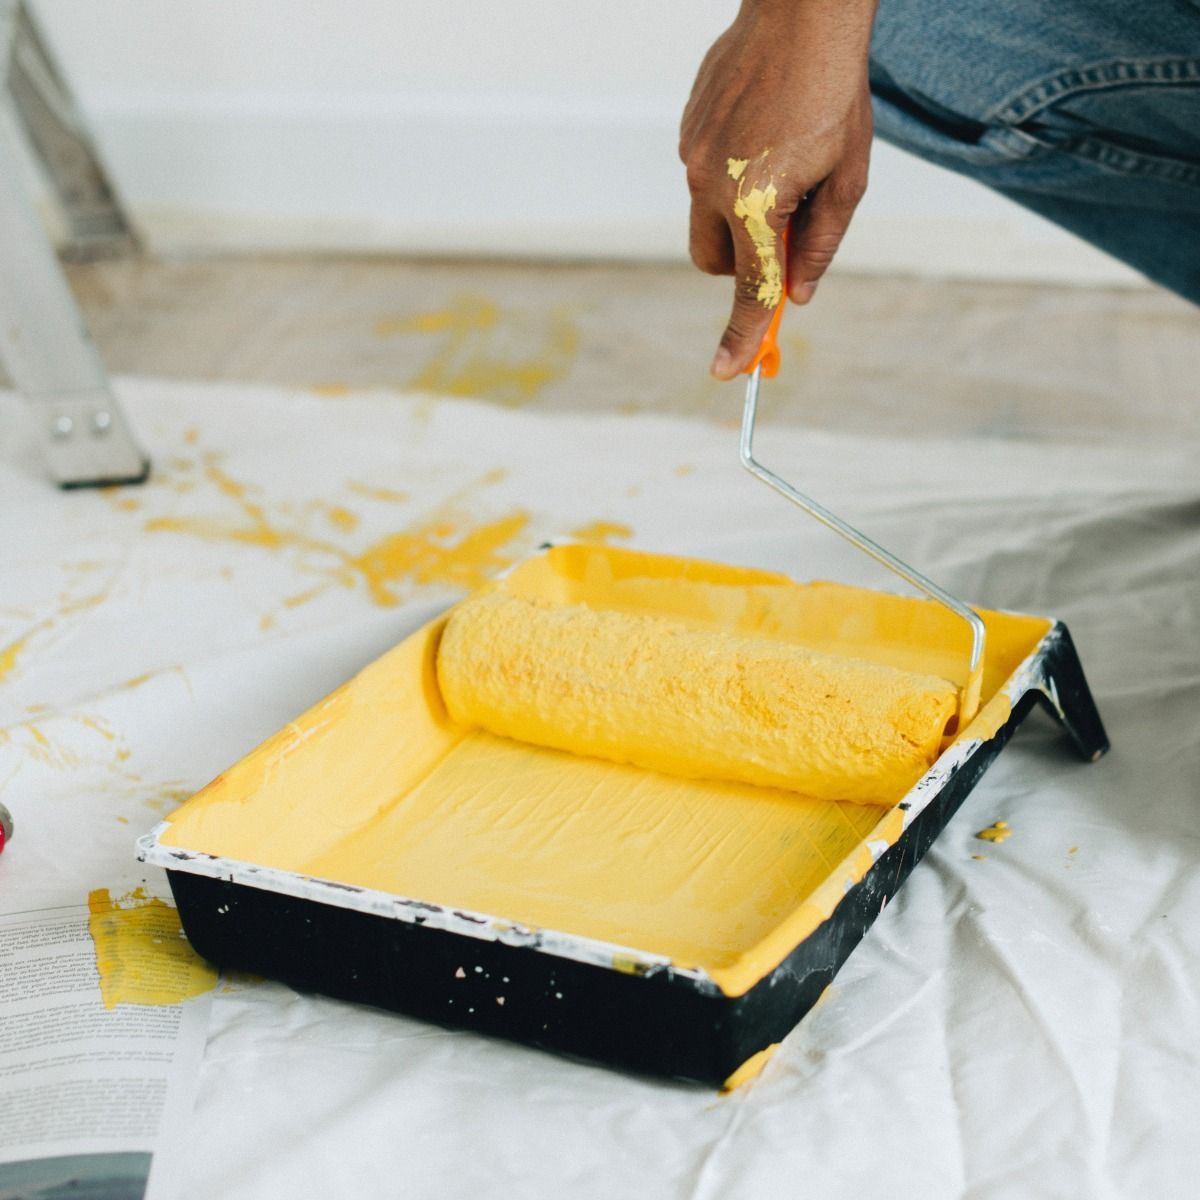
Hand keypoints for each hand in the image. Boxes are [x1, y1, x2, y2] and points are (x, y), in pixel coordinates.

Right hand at [680, 0, 876, 378]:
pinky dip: (728, 178)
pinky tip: (763, 135)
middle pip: (715, 264)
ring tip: (780, 162)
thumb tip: (801, 292)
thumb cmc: (835, 92)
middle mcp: (712, 186)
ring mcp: (692, 157)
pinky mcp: (687, 132)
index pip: (750, 290)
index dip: (742, 337)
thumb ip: (821, 243)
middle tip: (781, 239)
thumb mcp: (847, 177)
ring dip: (737, 216)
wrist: (802, 12)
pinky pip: (702, 177)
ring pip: (705, 220)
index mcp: (757, 203)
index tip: (728, 372)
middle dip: (742, 267)